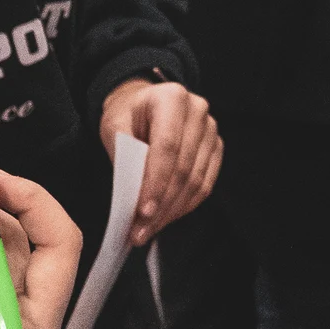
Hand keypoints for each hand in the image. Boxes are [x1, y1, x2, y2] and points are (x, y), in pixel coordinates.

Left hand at [98, 79, 221, 243]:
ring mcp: (211, 129)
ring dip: (172, 210)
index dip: (156, 182)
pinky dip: (185, 205)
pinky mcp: (216, 147)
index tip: (142, 213)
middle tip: (140, 231)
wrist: (144, 104)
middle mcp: (198, 110)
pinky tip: (167, 218)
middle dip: (161, 204)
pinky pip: (205, 183)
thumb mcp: (114, 126)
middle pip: (183, 168)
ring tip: (149, 229)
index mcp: (172, 97)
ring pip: (195, 180)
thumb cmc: (127, 114)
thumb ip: (124, 155)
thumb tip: (134, 195)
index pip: (167, 147)